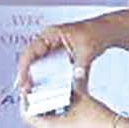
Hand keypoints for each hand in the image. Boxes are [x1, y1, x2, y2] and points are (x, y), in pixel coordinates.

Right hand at [14, 14, 128, 93]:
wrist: (106, 32)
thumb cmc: (95, 32)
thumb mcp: (87, 49)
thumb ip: (81, 65)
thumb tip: (76, 81)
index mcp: (50, 35)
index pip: (30, 52)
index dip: (24, 68)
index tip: (23, 82)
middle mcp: (48, 43)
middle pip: (32, 62)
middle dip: (29, 78)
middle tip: (27, 93)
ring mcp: (53, 52)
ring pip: (41, 69)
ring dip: (39, 81)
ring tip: (36, 95)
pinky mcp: (60, 60)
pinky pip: (51, 72)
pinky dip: (51, 82)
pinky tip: (52, 92)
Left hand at [23, 86, 125, 127]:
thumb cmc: (101, 121)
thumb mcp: (79, 98)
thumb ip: (65, 90)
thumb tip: (61, 85)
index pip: (27, 116)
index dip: (25, 102)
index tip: (26, 94)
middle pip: (36, 123)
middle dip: (38, 108)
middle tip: (41, 96)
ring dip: (48, 117)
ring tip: (56, 103)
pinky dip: (57, 125)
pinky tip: (67, 114)